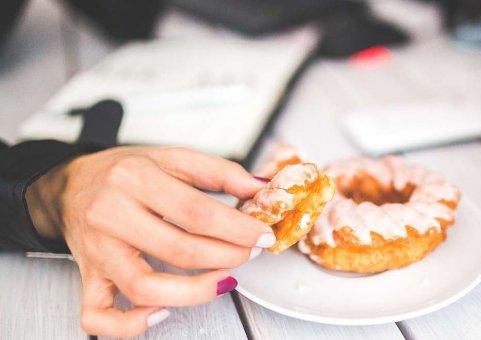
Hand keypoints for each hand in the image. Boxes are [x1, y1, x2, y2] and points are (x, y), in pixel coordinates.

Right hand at [26, 146, 273, 337]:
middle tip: (249, 253)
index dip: (238, 229)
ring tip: (223, 280)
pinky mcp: (87, 277)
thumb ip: (218, 172)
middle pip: (179, 250)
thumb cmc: (123, 172)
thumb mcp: (171, 157)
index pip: (196, 212)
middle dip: (227, 256)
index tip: (261, 236)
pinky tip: (162, 312)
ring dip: (195, 292)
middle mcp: (111, 214)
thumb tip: (260, 188)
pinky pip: (98, 316)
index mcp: (134, 179)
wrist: (70, 185)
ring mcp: (97, 251)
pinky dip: (130, 325)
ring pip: (145, 287)